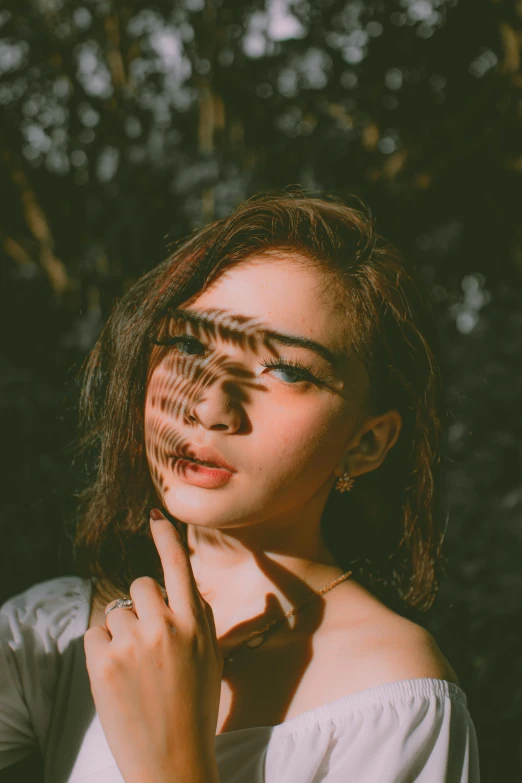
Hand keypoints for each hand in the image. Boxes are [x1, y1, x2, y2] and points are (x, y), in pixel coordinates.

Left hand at [84, 509, 222, 782]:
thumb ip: (201, 619)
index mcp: (195, 625)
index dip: (166, 538)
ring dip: (120, 633)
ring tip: (134, 670)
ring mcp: (133, 644)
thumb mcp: (212, 659)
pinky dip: (101, 650)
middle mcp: (165, 627)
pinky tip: (116, 676)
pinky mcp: (104, 663)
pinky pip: (94, 633)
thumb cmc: (196, 708)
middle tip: (147, 640)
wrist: (172, 760)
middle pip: (141, 586)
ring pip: (116, 612)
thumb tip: (191, 588)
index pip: (179, 568)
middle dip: (141, 605)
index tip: (155, 515)